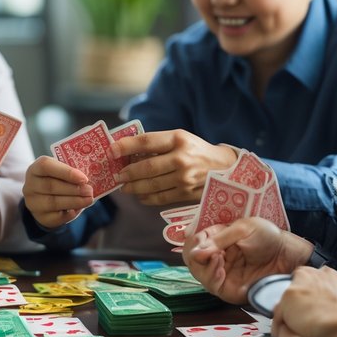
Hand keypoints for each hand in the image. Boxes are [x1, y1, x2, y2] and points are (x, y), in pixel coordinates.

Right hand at [22, 155, 93, 228]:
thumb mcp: (59, 172)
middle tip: (89, 190)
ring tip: (88, 199)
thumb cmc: (56, 180)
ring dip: (74, 201)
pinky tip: (77, 209)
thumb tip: (86, 180)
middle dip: (73, 189)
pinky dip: (69, 214)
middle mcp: (30, 185)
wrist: (44, 199)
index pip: (46, 166)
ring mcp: (33, 203)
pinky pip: (56, 217)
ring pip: (53, 202)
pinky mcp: (40, 217)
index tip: (83, 178)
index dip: (65, 172)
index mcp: (35, 169)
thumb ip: (70, 172)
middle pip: (50, 186)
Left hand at [112, 129, 237, 206]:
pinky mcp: (187, 193)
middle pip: (146, 167)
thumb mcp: (180, 139)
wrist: (225, 167)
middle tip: (117, 176)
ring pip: (151, 185)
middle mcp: (182, 158)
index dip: (126, 146)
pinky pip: (161, 198)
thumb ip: (157, 145)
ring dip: (133, 187)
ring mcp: (185, 178)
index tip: (111, 151)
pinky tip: (140, 196)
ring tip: (125, 187)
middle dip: (127, 173)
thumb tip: (127, 153)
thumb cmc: (196, 150)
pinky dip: (147, 198)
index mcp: (178, 139)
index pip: (146, 142)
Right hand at [183, 217, 313, 303]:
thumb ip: (218, 240)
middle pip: (191, 260)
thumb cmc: (268, 236)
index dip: (193, 242)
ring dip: (204, 267)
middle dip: (196, 256)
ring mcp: (221, 273)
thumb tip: (195, 253)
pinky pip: (212, 287)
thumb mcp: (243, 228)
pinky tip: (220, 270)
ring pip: (198, 274)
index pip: (192, 242)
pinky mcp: (228, 288)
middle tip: (210, 252)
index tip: (201, 241)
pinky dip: (212, 278)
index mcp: (215, 238)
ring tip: (219, 259)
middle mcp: (215, 256)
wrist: (288, 255)